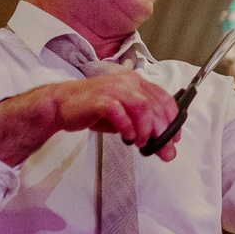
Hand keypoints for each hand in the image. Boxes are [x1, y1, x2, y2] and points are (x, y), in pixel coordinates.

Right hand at [0, 70, 181, 163]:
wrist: (61, 104)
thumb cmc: (94, 109)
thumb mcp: (125, 116)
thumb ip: (144, 128)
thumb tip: (165, 148)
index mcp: (137, 83)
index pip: (165, 100)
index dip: (173, 121)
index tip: (173, 139)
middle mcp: (128, 82)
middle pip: (156, 107)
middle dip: (163, 133)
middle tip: (162, 150)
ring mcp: (114, 89)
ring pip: (142, 108)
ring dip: (146, 129)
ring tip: (141, 142)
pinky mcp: (99, 99)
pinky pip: (119, 112)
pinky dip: (126, 127)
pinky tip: (126, 137)